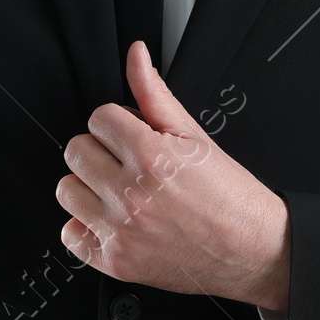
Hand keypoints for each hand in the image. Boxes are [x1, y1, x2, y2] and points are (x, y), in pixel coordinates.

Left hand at [56, 42, 290, 314]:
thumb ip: (155, 93)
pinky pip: (70, 236)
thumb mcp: (195, 135)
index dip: (117, 124)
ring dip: (88, 187)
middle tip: (126, 162)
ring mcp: (120, 231)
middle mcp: (131, 195)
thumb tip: (136, 56)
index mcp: (151, 156)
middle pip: (76, 152)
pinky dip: (87, 228)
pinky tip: (113, 221)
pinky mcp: (115, 262)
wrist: (252, 250)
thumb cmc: (229, 197)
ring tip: (118, 191)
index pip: (98, 118)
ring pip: (66, 191)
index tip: (131, 136)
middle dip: (100, 151)